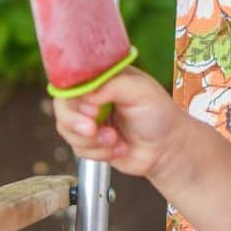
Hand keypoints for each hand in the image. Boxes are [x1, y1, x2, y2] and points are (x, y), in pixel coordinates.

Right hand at [53, 67, 185, 182]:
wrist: (168, 150)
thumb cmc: (159, 115)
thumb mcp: (140, 90)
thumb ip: (111, 84)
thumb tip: (86, 95)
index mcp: (101, 77)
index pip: (71, 80)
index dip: (74, 96)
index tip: (91, 108)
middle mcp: (92, 97)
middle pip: (62, 105)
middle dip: (75, 121)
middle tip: (93, 129)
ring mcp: (88, 120)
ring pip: (66, 130)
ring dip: (91, 140)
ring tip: (115, 140)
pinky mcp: (89, 143)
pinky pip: (78, 149)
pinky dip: (99, 153)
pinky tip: (119, 148)